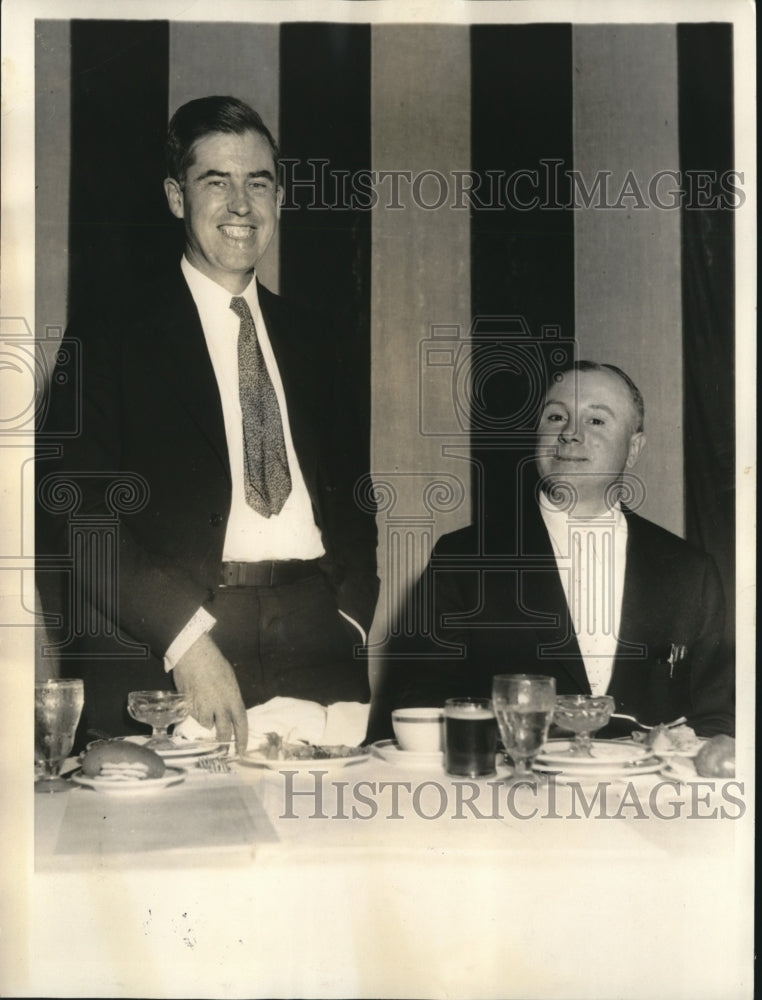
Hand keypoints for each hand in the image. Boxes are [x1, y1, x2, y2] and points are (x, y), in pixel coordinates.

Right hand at [173, 633, 247, 754]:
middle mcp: (220, 706)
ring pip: (206, 726)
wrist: (193, 654)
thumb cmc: (213, 662)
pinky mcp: (189, 707)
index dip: (242, 739)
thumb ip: (230, 697)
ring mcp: (203, 708)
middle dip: (223, 739)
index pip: (241, 724)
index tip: (241, 750)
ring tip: (205, 706)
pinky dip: (194, 713)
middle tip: (222, 743)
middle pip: (223, 732)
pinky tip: (194, 699)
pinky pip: (193, 717)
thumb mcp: (229, 679)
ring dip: (207, 721)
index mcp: (233, 698)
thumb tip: (229, 710)